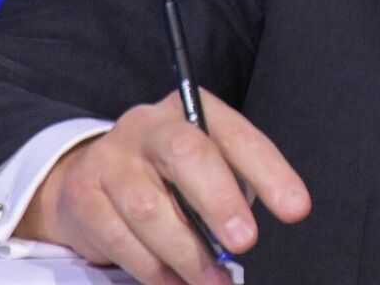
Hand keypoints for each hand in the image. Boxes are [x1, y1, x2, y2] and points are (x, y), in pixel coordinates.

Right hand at [15, 89, 311, 284]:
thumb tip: (239, 240)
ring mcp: (112, 160)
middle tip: (245, 242)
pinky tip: (176, 281)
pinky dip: (154, 270)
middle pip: (188, 156)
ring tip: (214, 280)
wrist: (90, 176)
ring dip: (189, 254)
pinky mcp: (84, 198)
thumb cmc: (167, 174)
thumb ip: (228, 189)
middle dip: (221, 203)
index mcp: (191, 111)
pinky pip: (121, 241)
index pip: (236, 136)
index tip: (296, 209)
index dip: (269, 172)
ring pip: (151, 210)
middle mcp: (149, 127)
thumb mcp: (203, 166)